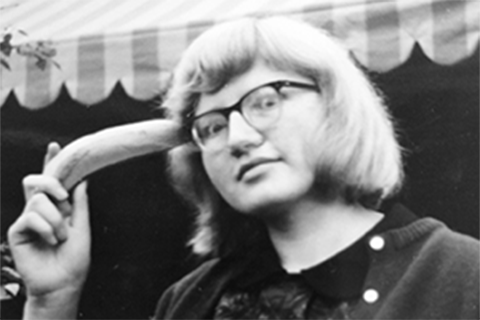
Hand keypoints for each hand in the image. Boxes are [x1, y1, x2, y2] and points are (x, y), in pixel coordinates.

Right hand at [7, 142, 90, 317]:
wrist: (64, 282)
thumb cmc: (74, 258)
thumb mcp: (82, 226)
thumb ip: (80, 203)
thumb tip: (82, 180)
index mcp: (57, 207)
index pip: (52, 181)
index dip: (51, 163)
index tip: (55, 146)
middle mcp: (40, 210)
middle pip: (36, 181)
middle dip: (50, 182)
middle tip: (63, 196)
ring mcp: (28, 220)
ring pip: (39, 200)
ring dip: (56, 219)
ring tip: (61, 237)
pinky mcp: (18, 231)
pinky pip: (31, 217)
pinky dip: (46, 228)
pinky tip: (50, 240)